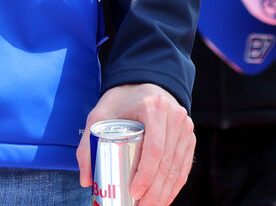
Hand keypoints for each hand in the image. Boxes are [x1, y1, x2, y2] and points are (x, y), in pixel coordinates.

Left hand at [75, 83, 193, 205]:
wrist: (144, 81)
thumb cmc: (121, 99)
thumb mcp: (99, 114)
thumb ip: (87, 144)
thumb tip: (86, 180)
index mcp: (155, 109)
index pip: (154, 149)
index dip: (146, 175)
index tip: (134, 193)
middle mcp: (175, 117)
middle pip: (167, 163)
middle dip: (155, 192)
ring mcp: (186, 127)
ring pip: (178, 168)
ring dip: (165, 194)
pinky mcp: (189, 136)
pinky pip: (184, 166)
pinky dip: (175, 186)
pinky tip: (165, 200)